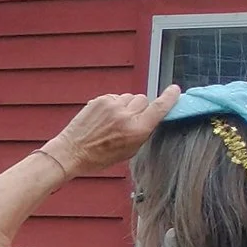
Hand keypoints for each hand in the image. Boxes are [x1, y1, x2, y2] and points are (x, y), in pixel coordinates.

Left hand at [41, 86, 181, 177]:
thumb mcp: (129, 151)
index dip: (169, 98)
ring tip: (113, 121)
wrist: (72, 152)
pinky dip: (114, 105)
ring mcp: (113, 105)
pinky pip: (116, 97)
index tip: (175, 90)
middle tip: (129, 120)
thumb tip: (151, 116)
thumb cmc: (99, 157)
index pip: (159, 108)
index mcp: (137, 131)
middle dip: (140, 108)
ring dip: (127, 105)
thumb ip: (142, 132)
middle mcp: (126, 116)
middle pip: (144, 100)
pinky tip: (104, 118)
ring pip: (130, 97)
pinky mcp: (101, 99)